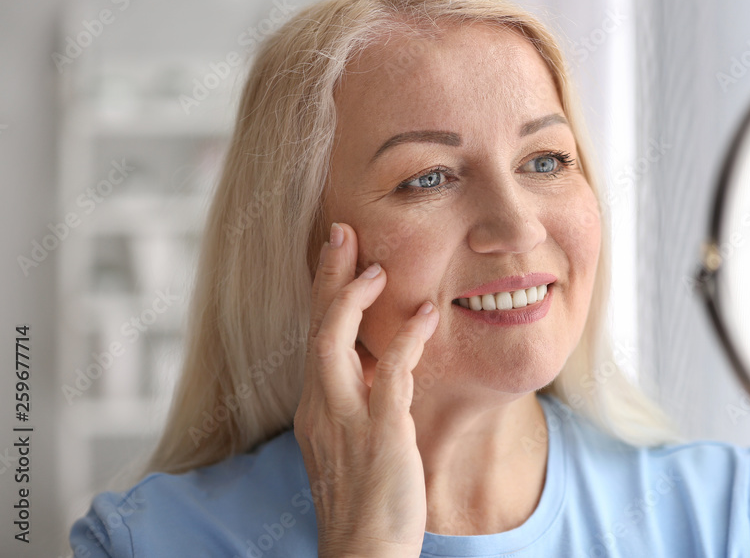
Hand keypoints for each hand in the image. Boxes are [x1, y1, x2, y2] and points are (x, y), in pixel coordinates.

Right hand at [293, 222, 438, 557]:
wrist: (362, 554)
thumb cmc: (366, 503)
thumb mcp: (355, 445)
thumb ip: (362, 403)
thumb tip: (380, 369)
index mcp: (317, 408)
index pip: (316, 337)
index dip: (325, 294)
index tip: (336, 256)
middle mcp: (321, 407)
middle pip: (316, 326)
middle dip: (326, 278)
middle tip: (339, 232)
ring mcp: (345, 419)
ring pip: (333, 340)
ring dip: (351, 297)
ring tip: (372, 263)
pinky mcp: (378, 434)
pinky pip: (390, 374)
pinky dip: (407, 340)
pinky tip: (426, 313)